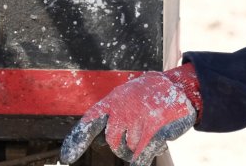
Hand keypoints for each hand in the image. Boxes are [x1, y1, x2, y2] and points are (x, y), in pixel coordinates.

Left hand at [60, 65, 201, 165]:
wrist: (178, 87)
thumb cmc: (148, 96)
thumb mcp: (125, 99)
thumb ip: (109, 117)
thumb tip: (96, 139)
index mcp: (112, 102)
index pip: (89, 122)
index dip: (77, 140)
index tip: (67, 158)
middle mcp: (122, 110)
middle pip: (112, 142)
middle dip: (121, 147)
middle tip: (133, 141)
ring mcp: (138, 120)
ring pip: (129, 149)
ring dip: (138, 148)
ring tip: (149, 134)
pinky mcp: (154, 130)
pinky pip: (141, 155)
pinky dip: (139, 161)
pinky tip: (138, 163)